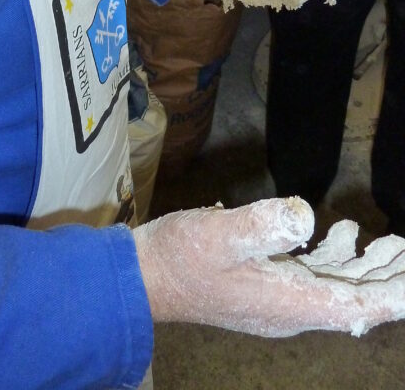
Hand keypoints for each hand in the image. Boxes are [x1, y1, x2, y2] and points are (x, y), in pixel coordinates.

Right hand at [133, 198, 404, 336]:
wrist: (143, 276)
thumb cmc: (180, 257)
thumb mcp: (220, 234)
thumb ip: (263, 225)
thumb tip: (305, 215)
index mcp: (288, 303)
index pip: (357, 307)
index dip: (393, 292)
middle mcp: (290, 308)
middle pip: (354, 298)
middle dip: (388, 276)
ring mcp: (277, 299)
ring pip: (336, 287)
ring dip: (366, 266)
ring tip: (392, 243)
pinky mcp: (264, 286)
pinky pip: (314, 277)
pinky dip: (335, 258)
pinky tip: (340, 235)